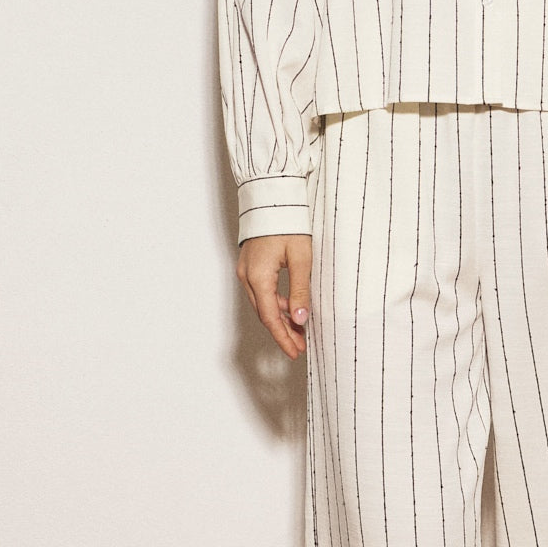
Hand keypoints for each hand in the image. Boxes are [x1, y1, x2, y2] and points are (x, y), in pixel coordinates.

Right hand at [236, 234, 312, 360]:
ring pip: (263, 303)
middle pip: (265, 314)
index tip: (296, 352)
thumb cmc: (288, 223)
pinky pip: (262, 291)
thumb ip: (300, 290)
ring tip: (300, 329)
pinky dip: (276, 303)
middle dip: (283, 331)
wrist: (273, 197)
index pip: (271, 318)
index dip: (283, 337)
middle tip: (301, 346)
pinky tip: (290, 307)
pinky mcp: (250, 264)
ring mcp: (246, 270)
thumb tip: (301, 320)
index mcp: (258, 277)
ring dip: (280, 318)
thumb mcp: (301, 258)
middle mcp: (247, 276)